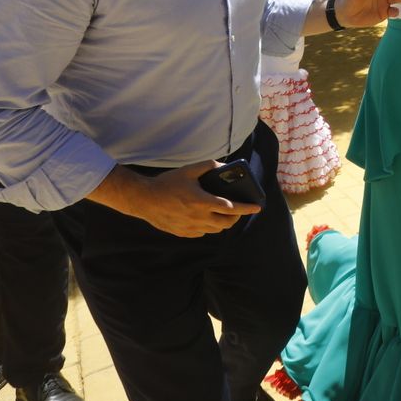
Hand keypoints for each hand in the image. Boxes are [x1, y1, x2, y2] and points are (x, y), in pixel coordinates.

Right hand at [120, 161, 259, 237]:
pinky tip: (206, 217)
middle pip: (226, 223)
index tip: (257, 207)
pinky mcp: (183, 233)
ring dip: (223, 222)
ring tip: (223, 213)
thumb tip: (225, 167)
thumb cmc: (167, 183)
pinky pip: (202, 233)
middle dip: (236, 217)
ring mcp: (190, 227)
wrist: (144, 200)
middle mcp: (198, 217)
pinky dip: (208, 226)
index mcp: (202, 202)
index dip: (247, 208)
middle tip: (238, 210)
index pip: (231, 208)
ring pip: (215, 230)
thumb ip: (208, 166)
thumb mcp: (189, 170)